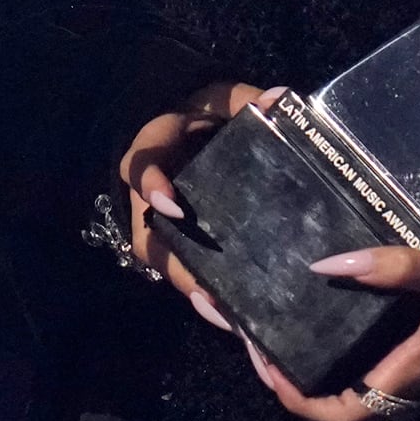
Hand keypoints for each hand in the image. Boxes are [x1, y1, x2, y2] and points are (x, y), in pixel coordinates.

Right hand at [119, 81, 266, 330]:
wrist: (188, 129)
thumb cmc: (203, 113)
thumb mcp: (220, 98)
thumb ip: (247, 99)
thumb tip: (279, 98)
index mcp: (154, 148)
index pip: (140, 163)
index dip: (150, 184)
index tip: (173, 205)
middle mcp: (147, 196)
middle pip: (150, 238)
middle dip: (179, 268)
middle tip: (207, 294)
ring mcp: (161, 226)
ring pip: (167, 265)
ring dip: (196, 294)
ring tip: (230, 321)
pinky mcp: (179, 245)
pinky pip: (187, 274)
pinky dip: (211, 298)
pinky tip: (240, 322)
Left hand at [241, 245, 419, 420]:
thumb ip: (387, 267)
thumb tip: (324, 265)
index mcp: (403, 376)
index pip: (336, 415)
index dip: (295, 400)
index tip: (268, 365)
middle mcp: (407, 400)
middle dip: (302, 405)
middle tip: (276, 363)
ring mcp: (418, 402)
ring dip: (324, 407)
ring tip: (299, 364)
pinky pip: (376, 412)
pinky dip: (347, 397)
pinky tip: (339, 360)